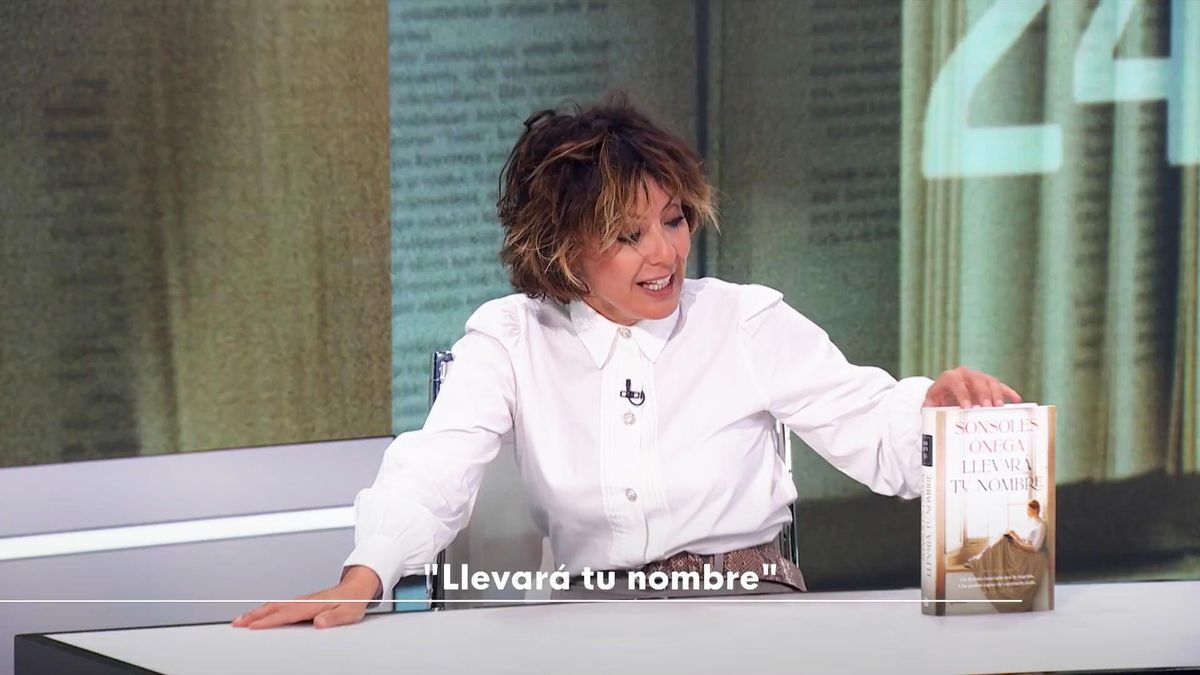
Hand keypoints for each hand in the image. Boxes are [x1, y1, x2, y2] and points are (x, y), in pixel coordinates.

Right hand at [231, 566, 380, 629]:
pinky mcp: (302, 602)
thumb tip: (319, 623)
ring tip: (241, 619)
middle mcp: (304, 601)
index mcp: (313, 605)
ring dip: (256, 612)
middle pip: (274, 608)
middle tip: (237, 622)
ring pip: (275, 606)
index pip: (286, 614)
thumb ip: (333, 619)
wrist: (358, 587)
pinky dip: (266, 610)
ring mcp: (302, 601)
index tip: (253, 626)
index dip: (269, 621)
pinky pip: (279, 606)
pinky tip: (259, 614)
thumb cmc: (353, 601)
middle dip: (254, 615)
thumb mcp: (348, 613)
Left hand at [923, 366, 1020, 407]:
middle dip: (982, 394)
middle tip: (986, 408)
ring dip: (996, 393)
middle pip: (976, 380)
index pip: (956, 382)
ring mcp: (979, 377)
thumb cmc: (938, 399)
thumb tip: (929, 413)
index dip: (962, 394)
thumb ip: (929, 407)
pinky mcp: (988, 383)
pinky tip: (1017, 400)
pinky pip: (1000, 386)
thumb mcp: (930, 402)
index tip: (967, 407)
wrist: (945, 391)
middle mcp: (965, 374)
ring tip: (999, 407)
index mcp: (949, 377)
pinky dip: (1008, 392)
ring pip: (990, 381)